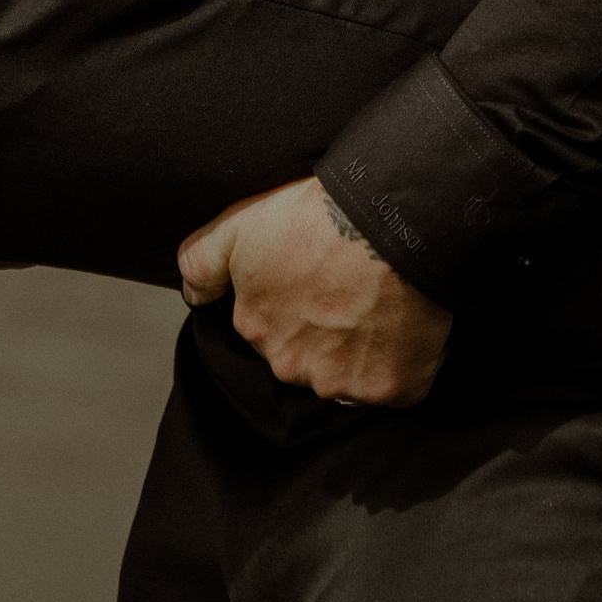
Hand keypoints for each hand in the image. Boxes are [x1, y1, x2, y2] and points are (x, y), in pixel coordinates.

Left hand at [176, 178, 450, 406]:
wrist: (390, 220)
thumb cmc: (316, 214)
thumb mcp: (238, 224)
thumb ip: (202, 263)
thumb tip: (192, 296)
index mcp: (258, 329)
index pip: (272, 327)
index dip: (295, 300)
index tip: (317, 274)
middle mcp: (293, 366)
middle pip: (310, 357)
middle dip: (326, 332)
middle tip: (352, 284)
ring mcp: (344, 383)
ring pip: (352, 373)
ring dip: (365, 348)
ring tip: (384, 298)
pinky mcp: (392, 387)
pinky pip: (400, 384)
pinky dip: (405, 361)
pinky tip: (409, 322)